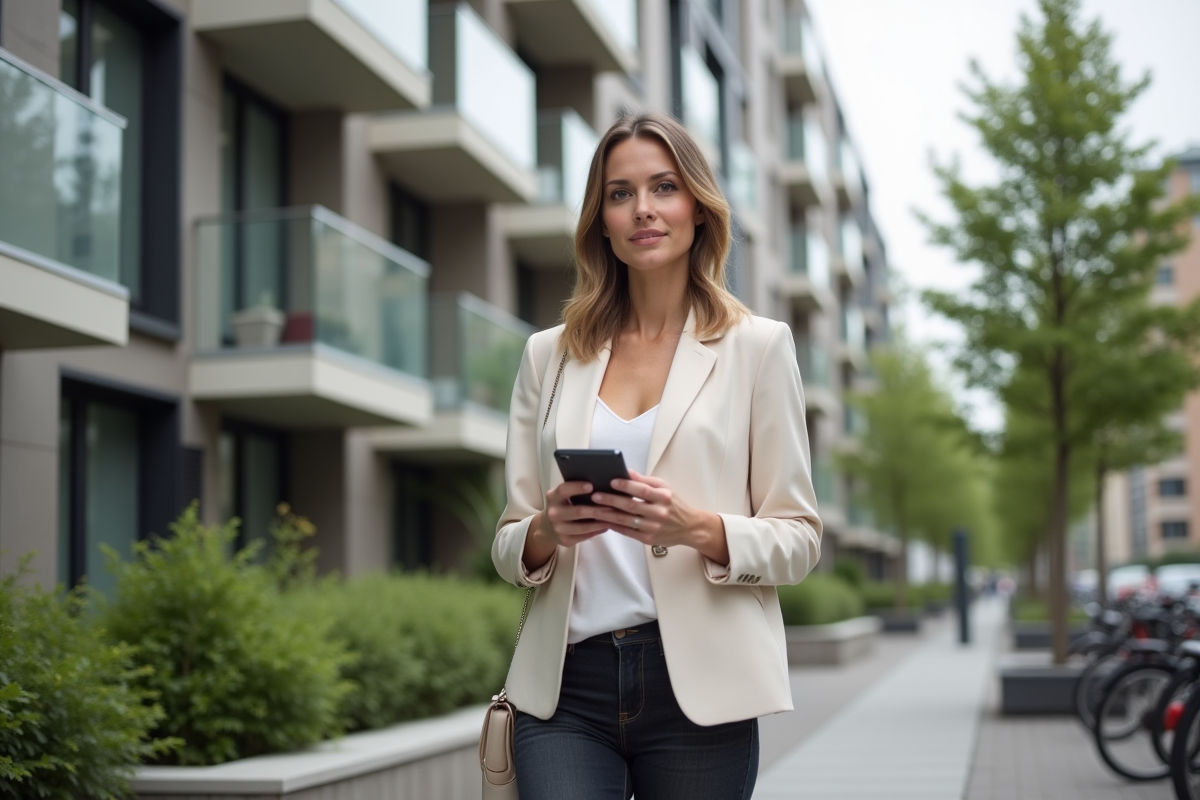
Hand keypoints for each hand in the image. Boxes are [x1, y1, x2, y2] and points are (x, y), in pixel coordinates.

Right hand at [523, 481, 608, 569]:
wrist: (547, 526)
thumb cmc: (562, 505)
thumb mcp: (563, 495)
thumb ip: (575, 490)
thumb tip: (600, 484)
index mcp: (553, 497)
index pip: (563, 490)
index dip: (577, 487)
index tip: (591, 485)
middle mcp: (553, 513)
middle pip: (578, 511)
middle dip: (597, 508)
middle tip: (613, 505)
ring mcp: (558, 528)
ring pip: (583, 526)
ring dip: (600, 522)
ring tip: (614, 517)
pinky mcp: (564, 540)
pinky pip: (584, 536)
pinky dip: (597, 531)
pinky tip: (606, 526)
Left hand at [589, 471, 728, 562]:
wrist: (689, 527)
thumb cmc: (674, 504)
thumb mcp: (664, 488)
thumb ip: (644, 480)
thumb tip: (626, 471)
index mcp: (664, 497)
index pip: (642, 490)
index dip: (626, 485)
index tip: (611, 481)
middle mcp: (659, 513)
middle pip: (631, 506)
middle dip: (611, 500)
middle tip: (596, 495)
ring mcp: (653, 528)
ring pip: (626, 520)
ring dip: (608, 514)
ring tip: (594, 508)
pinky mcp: (648, 539)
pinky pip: (627, 532)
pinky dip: (614, 526)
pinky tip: (604, 520)